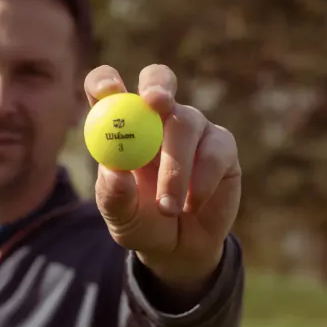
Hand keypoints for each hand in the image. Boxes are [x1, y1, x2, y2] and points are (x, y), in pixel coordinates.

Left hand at [84, 64, 240, 298]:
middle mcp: (156, 116)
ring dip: (175, 168)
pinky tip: (192, 205)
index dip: (105, 81)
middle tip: (155, 102)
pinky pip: (214, 151)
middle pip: (157, 79)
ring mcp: (191, 127)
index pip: (105, 87)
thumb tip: (114, 171)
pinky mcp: (221, 145)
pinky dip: (201, 182)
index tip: (109, 91)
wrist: (179, 247)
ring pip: (185, 124)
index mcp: (119, 123)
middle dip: (156, 86)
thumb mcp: (121, 216)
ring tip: (167, 209)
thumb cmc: (141, 222)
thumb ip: (115, 195)